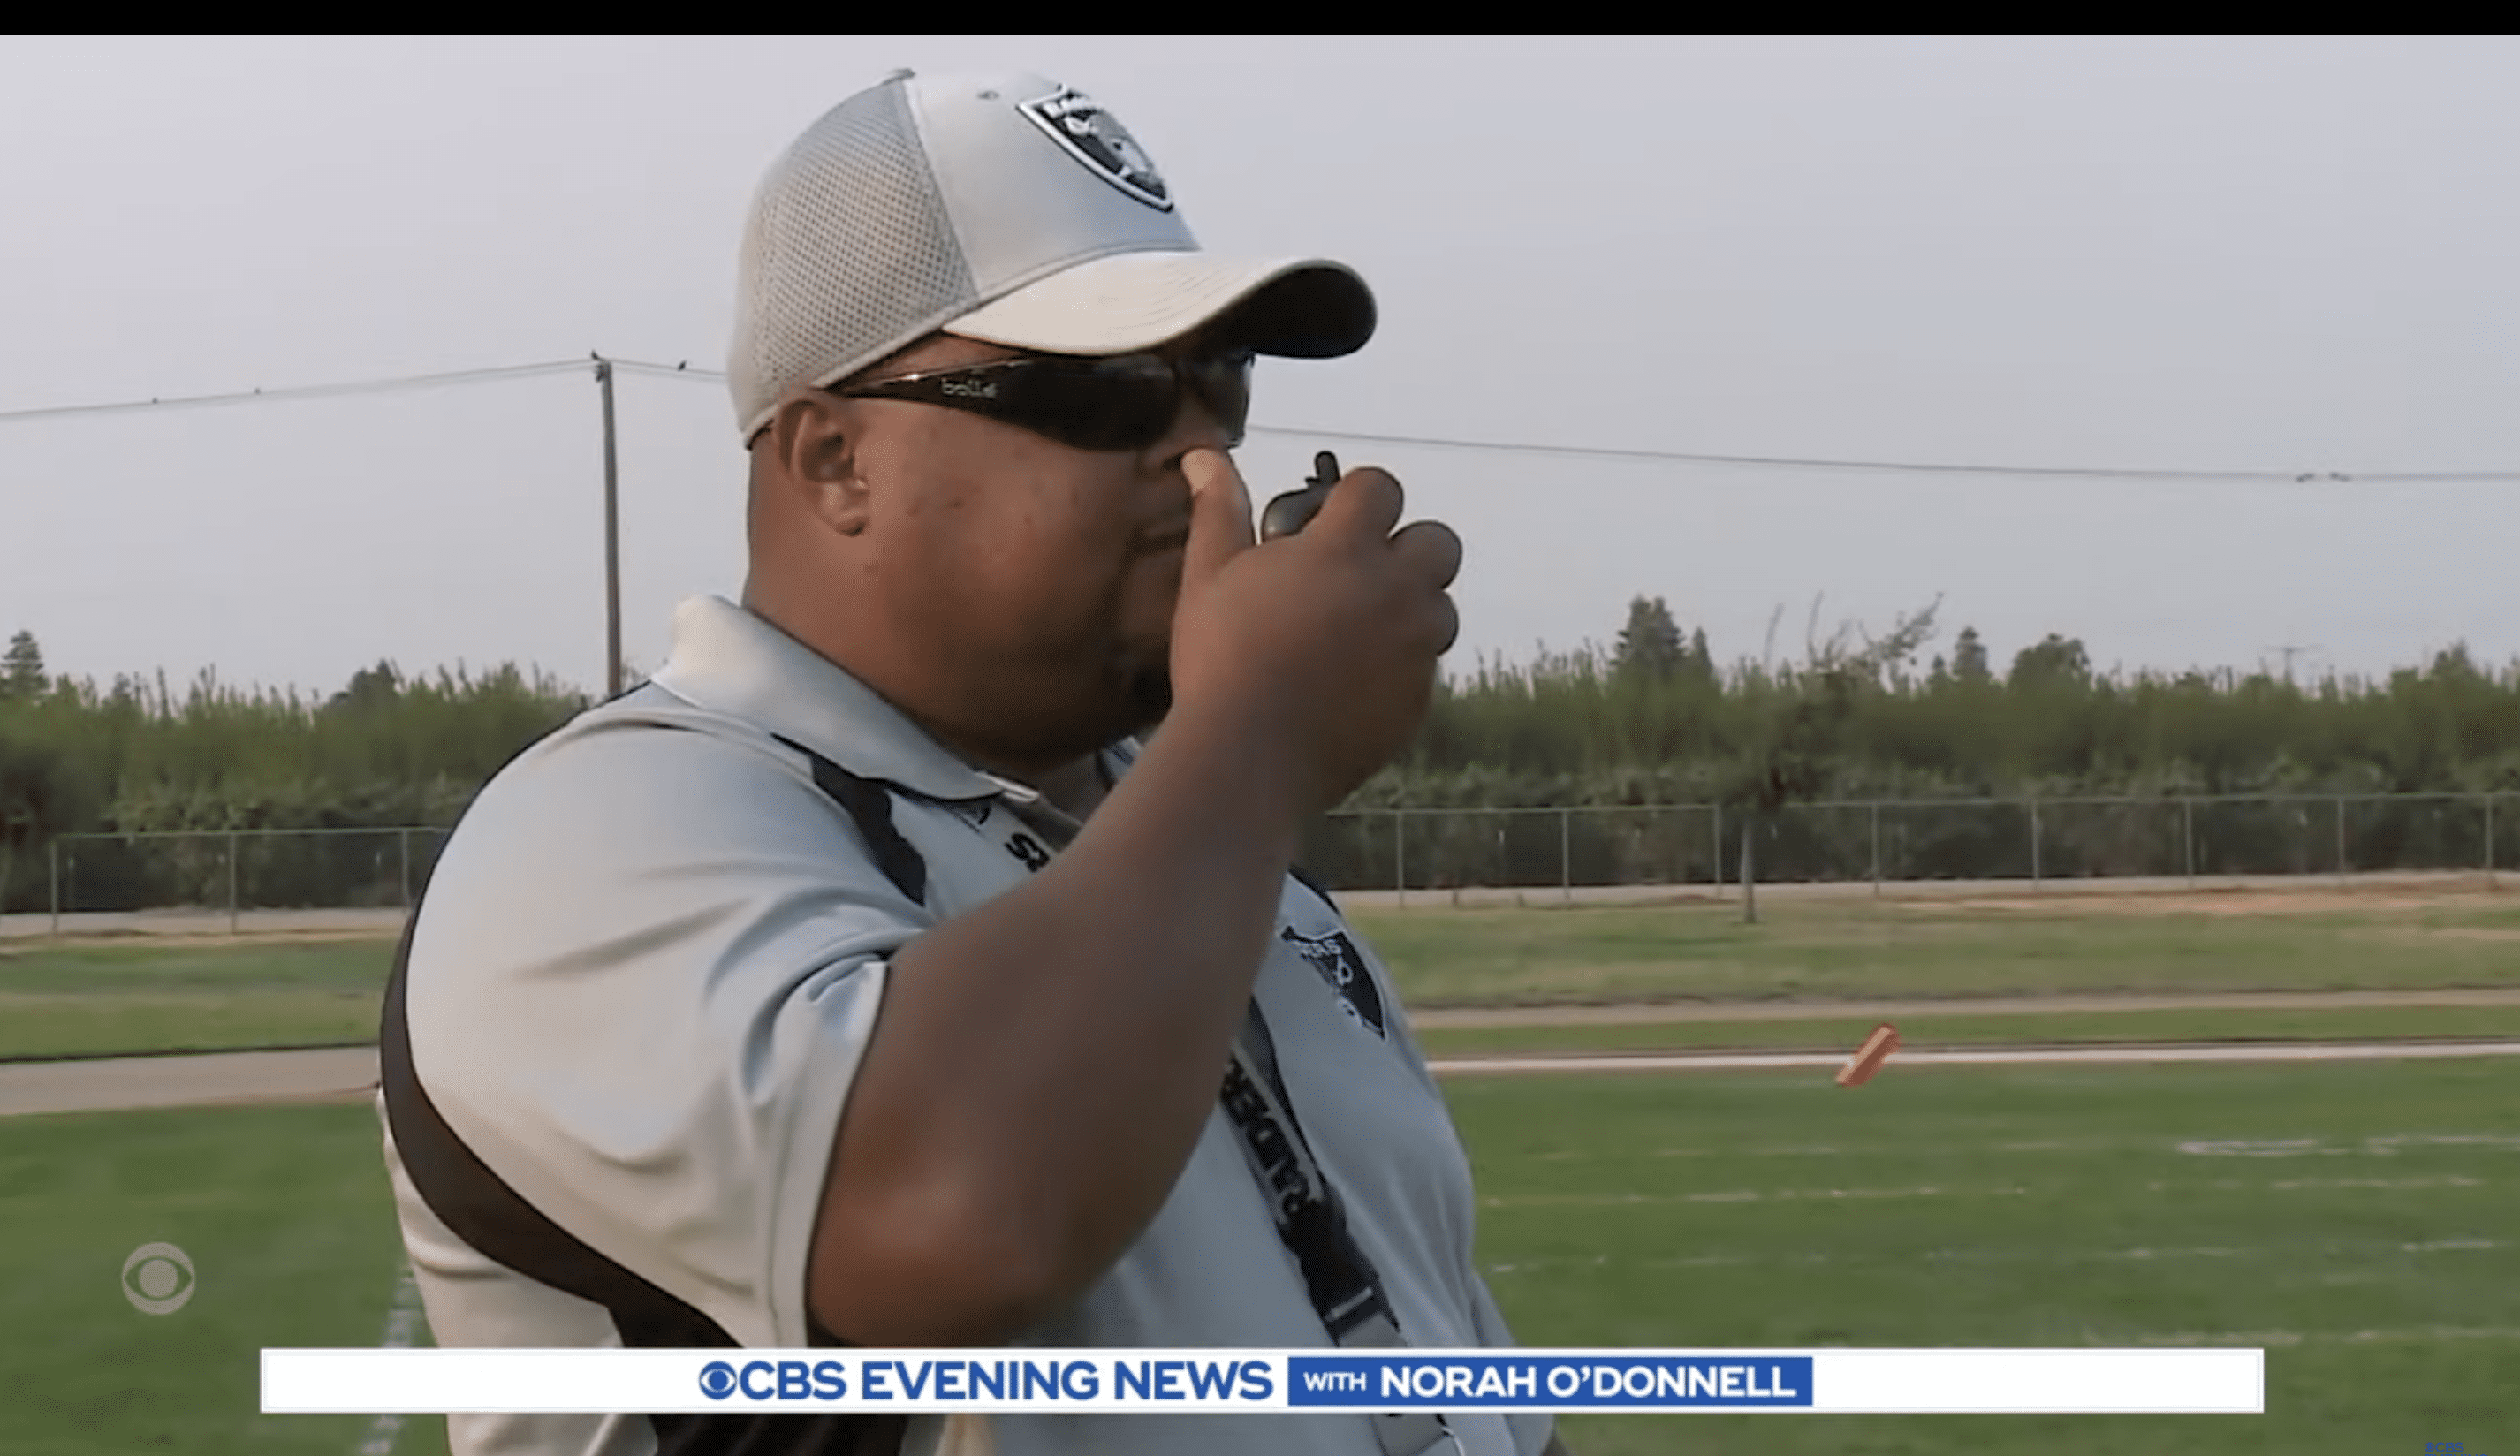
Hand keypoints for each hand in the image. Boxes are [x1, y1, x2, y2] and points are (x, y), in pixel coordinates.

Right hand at [1168, 448, 1461, 813]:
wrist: (1249, 759)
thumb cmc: (1221, 660)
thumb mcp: (1210, 576)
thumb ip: (1220, 509)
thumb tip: (1203, 455)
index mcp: (1345, 549)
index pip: (1381, 486)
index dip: (1356, 498)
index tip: (1329, 522)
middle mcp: (1396, 590)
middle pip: (1437, 541)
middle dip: (1405, 550)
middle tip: (1354, 578)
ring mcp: (1415, 648)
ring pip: (1440, 608)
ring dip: (1409, 611)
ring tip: (1352, 636)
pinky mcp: (1420, 699)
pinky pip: (1426, 666)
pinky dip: (1399, 666)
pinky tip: (1349, 684)